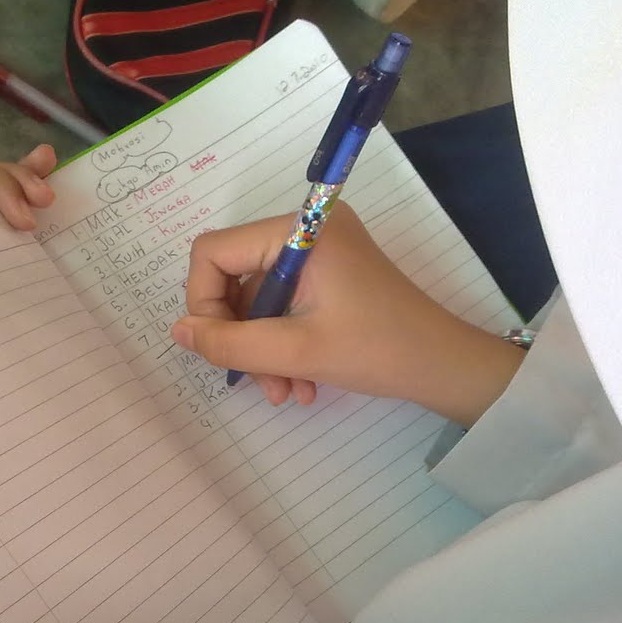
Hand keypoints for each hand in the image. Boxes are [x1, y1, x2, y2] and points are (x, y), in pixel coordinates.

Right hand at [170, 209, 523, 426]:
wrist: (443, 365)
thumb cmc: (376, 350)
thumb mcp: (294, 351)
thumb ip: (229, 343)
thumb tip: (178, 332)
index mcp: (298, 230)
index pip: (213, 252)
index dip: (203, 301)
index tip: (219, 346)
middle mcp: (306, 230)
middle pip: (233, 277)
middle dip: (240, 334)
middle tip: (256, 379)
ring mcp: (320, 253)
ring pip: (257, 300)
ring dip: (262, 350)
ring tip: (284, 392)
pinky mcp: (330, 276)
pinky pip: (283, 306)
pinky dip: (282, 344)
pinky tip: (300, 384)